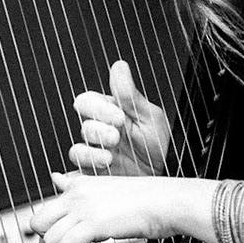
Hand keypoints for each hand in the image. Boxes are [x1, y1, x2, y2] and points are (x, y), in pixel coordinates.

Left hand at [24, 171, 182, 242]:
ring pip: (50, 240)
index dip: (43, 240)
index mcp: (79, 186)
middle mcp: (77, 193)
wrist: (170, 202)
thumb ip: (80, 190)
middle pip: (37, 223)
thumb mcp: (108, 192)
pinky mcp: (94, 221)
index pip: (45, 213)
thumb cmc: (147, 202)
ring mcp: (84, 206)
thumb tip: (56, 178)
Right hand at [68, 59, 169, 177]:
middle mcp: (101, 131)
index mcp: (111, 113)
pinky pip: (78, 167)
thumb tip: (119, 66)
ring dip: (92, 149)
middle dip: (99, 128)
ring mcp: (96, 152)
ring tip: (110, 155)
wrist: (165, 176)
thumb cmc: (160, 146)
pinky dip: (85, 165)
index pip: (89, 101)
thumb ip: (130, 95)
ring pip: (78, 146)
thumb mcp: (150, 118)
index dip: (99, 108)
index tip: (119, 117)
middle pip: (83, 122)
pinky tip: (103, 164)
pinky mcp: (93, 173)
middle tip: (117, 136)